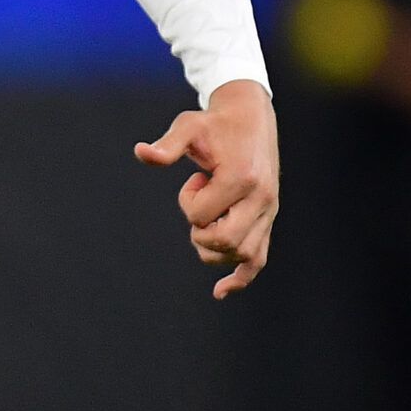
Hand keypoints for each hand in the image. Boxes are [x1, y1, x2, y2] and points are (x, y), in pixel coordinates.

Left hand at [133, 79, 278, 299]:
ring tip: (206, 222)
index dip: (188, 201)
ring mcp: (268, 213)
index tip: (193, 180)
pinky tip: (219, 292)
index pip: (204, 215)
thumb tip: (142, 153)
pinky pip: (259, 259)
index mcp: (241, 178)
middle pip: (225, 241)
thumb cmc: (215, 123)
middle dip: (201, 232)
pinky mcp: (268, 219)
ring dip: (214, 249)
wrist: (251, 118)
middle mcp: (261, 200)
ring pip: (243, 255)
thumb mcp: (189, 126)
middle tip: (197, 208)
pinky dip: (241, 278)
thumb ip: (168, 145)